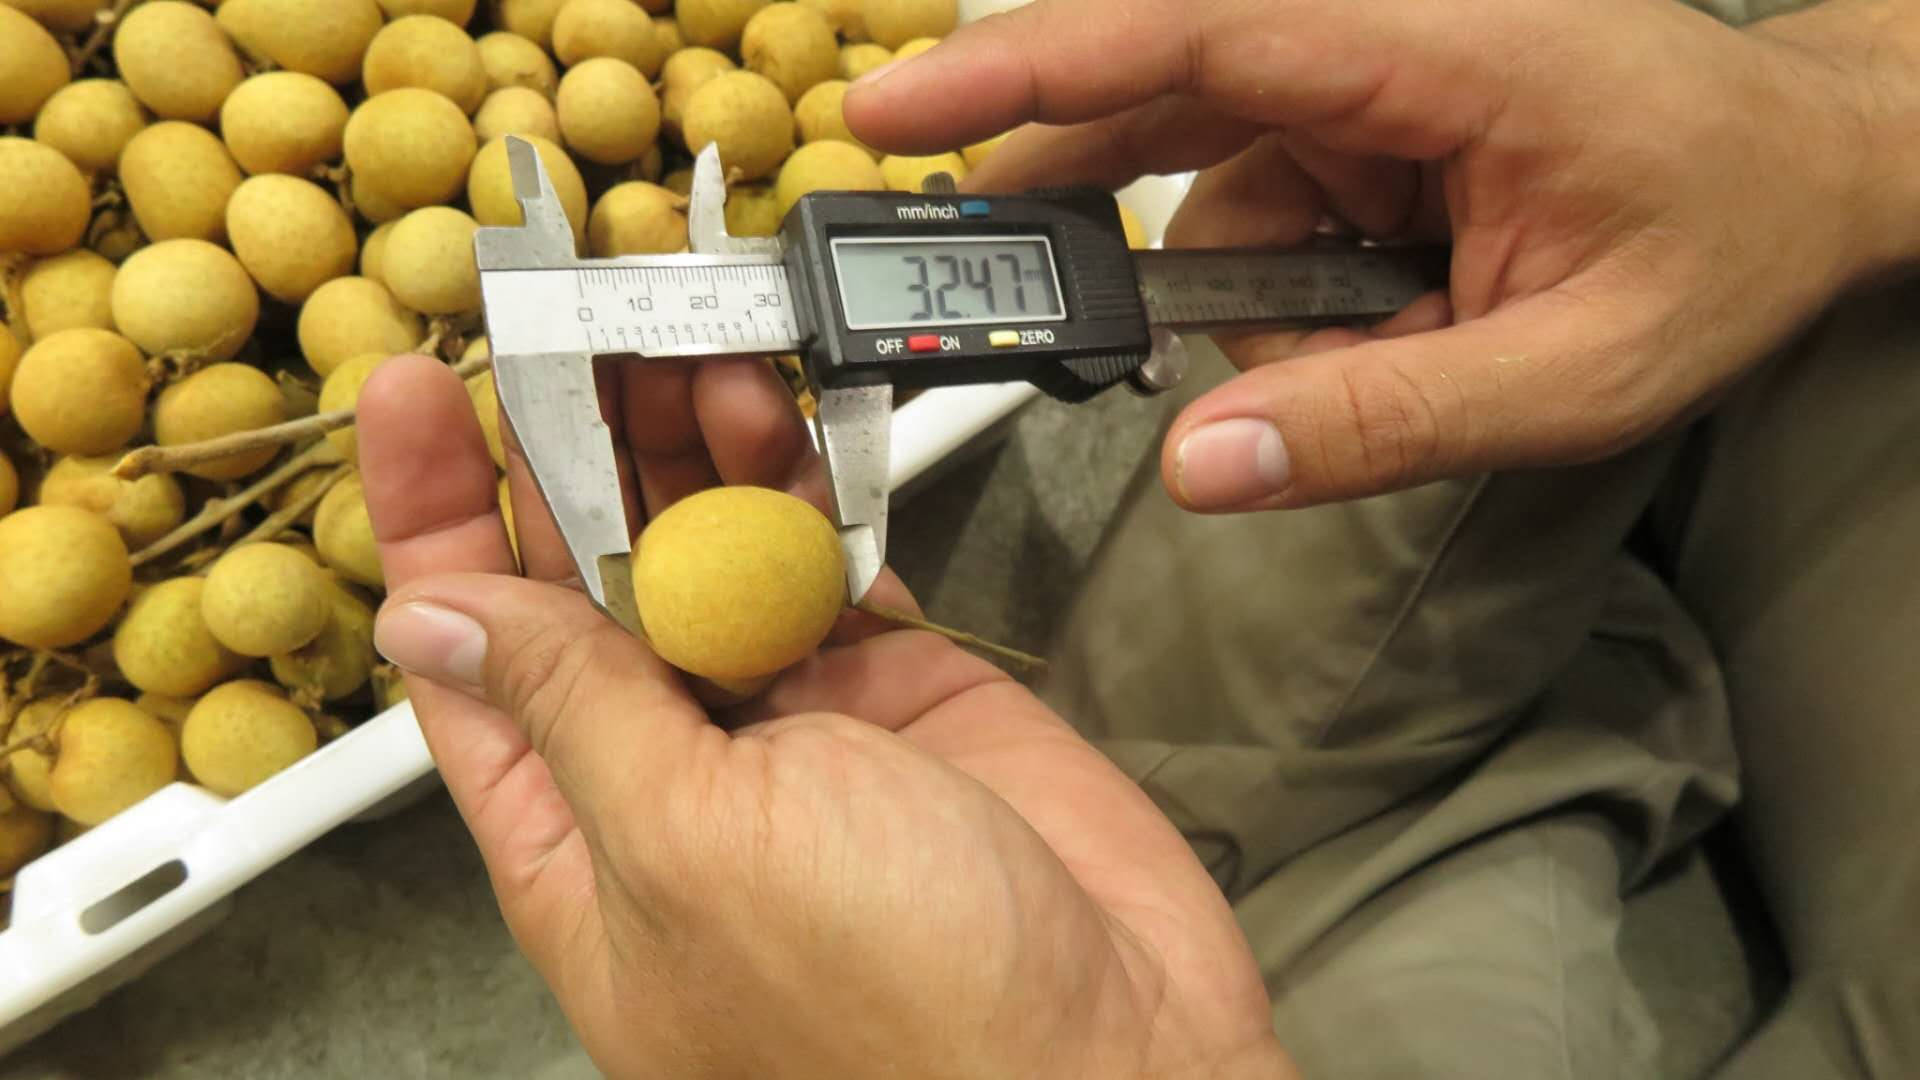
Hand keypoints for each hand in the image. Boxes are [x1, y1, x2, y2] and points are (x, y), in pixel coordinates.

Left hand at [356, 355, 1291, 1079]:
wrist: (1116, 1063)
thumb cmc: (898, 1016)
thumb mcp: (694, 845)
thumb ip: (575, 713)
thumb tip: (438, 621)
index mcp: (586, 839)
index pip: (472, 657)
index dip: (433, 520)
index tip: (418, 394)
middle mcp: (679, 776)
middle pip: (593, 584)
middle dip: (577, 455)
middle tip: (580, 332)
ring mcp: (795, 727)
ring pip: (715, 555)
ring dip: (694, 450)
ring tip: (690, 351)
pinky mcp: (901, 688)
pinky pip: (830, 560)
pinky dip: (806, 482)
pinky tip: (780, 412)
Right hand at [846, 0, 1919, 510]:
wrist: (1812, 174)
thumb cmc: (1727, 243)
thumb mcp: (1576, 373)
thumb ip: (1387, 419)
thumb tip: (1198, 467)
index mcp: (1437, 48)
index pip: (1192, 34)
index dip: (1030, 66)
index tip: (896, 106)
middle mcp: (1377, 36)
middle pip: (1156, 99)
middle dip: (1088, 209)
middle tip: (1015, 297)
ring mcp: (1362, 75)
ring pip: (1203, 185)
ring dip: (1245, 299)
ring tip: (1390, 349)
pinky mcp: (1358, 116)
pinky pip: (1255, 206)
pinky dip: (1284, 290)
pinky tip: (1380, 323)